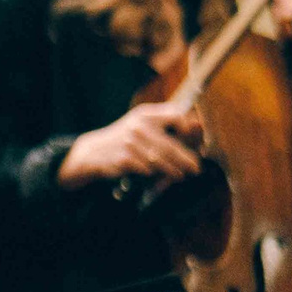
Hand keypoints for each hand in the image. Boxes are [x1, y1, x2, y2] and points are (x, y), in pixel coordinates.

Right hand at [57, 102, 204, 187]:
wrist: (94, 151)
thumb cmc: (125, 138)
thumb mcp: (141, 122)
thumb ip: (165, 121)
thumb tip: (197, 125)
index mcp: (146, 114)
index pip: (176, 116)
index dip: (188, 128)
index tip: (193, 139)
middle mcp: (138, 126)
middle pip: (170, 145)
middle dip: (186, 159)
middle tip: (196, 167)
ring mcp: (130, 143)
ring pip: (160, 160)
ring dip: (174, 170)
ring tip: (180, 175)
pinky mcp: (124, 159)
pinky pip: (147, 169)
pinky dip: (154, 175)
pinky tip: (159, 177)